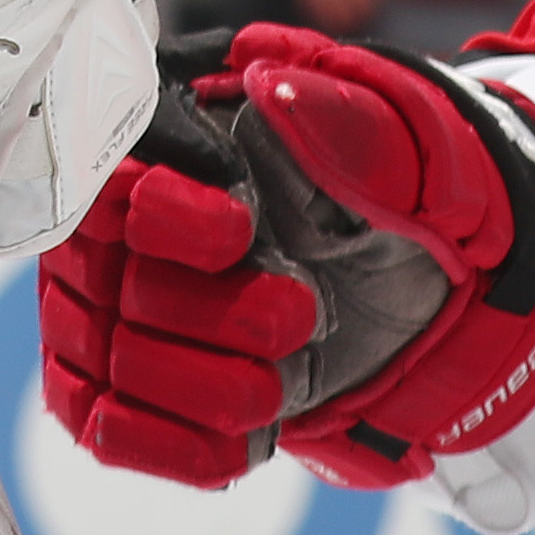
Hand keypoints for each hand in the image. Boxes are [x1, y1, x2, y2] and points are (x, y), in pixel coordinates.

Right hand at [40, 25, 534, 489]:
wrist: (426, 284)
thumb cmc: (396, 195)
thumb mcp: (399, 146)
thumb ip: (342, 119)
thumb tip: (277, 91)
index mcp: (168, 146)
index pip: (108, 177)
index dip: (161, 213)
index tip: (238, 230)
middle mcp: (119, 229)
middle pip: (113, 284)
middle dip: (211, 312)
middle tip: (299, 310)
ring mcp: (114, 313)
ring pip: (112, 363)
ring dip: (204, 383)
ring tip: (282, 377)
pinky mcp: (134, 389)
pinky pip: (110, 428)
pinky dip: (173, 444)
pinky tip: (241, 438)